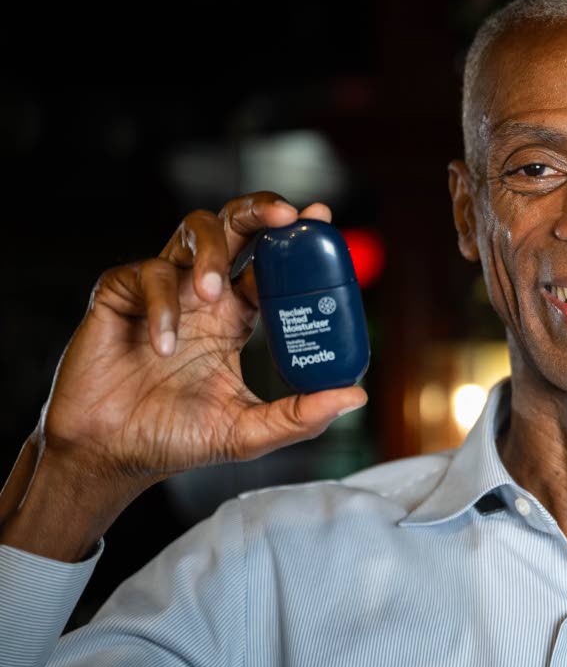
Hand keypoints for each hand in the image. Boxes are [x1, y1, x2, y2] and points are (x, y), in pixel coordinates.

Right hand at [0, 192, 366, 559]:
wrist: (108, 456)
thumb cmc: (174, 438)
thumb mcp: (247, 432)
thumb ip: (300, 416)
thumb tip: (357, 397)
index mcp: (236, 317)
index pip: (271, 263)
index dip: (296, 238)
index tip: (321, 217)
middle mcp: (203, 295)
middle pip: (236, 227)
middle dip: (261, 210)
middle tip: (286, 216)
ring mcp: (163, 290)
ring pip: (193, 232)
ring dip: (212, 253)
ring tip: (214, 293)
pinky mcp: (120, 295)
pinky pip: (146, 274)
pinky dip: (162, 306)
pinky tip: (163, 346)